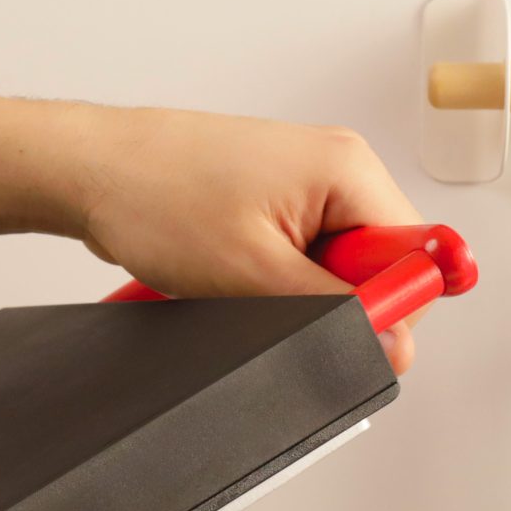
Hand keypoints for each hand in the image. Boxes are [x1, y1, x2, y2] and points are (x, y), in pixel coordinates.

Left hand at [60, 106, 427, 371]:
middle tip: (276, 302)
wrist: (93, 173)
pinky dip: (271, 283)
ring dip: (295, 295)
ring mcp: (304, 187)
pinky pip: (300, 263)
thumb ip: (335, 312)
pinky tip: (233, 277)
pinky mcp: (274, 205)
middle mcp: (336, 170)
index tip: (354, 329)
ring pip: (334, 272)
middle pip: (379, 268)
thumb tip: (392, 341)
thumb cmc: (156, 195)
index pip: (417, 258)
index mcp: (350, 170)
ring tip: (242, 282)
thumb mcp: (256, 275)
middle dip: (335, 302)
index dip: (390, 306)